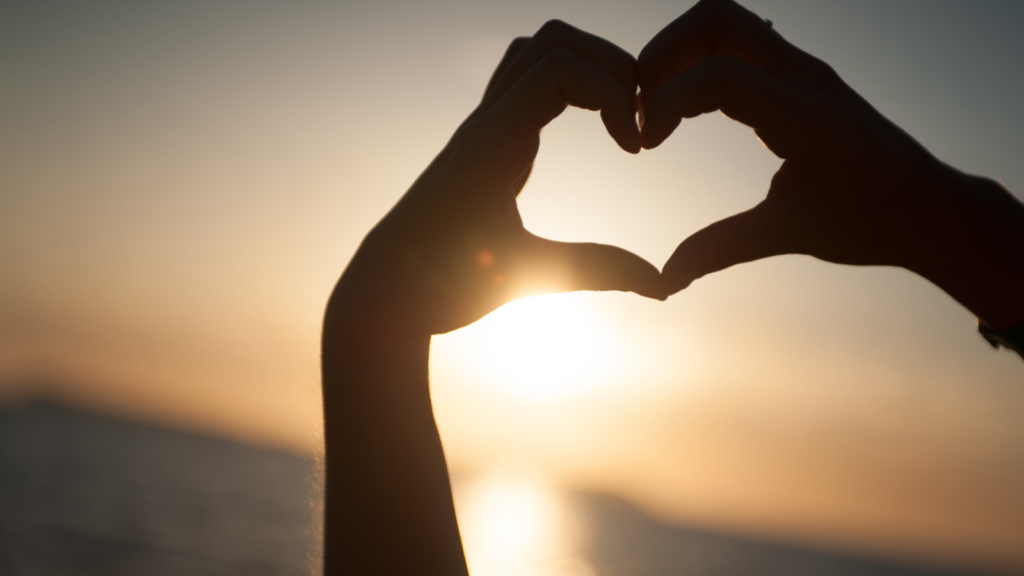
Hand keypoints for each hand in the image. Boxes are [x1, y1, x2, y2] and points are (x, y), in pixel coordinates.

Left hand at [330, 20, 664, 337]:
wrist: (385, 292)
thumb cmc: (442, 284)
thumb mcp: (525, 274)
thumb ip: (596, 270)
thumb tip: (664, 285)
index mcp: (492, 141)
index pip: (559, 67)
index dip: (613, 93)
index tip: (634, 149)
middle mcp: (486, 123)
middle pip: (551, 41)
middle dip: (609, 64)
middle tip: (636, 119)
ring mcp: (485, 130)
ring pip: (536, 56)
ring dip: (588, 70)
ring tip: (620, 119)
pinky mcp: (488, 145)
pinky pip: (530, 88)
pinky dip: (571, 92)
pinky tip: (594, 135)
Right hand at [639, 0, 1023, 330]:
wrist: (928, 207)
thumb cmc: (870, 220)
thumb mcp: (790, 234)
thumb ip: (721, 248)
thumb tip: (665, 279)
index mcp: (804, 113)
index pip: (717, 75)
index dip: (665, 103)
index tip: (645, 145)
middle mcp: (803, 75)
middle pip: (714, 19)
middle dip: (661, 54)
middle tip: (639, 107)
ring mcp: (801, 69)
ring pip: (723, 24)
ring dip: (677, 56)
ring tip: (655, 112)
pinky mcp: (797, 76)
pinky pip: (737, 47)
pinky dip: (698, 66)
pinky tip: (685, 114)